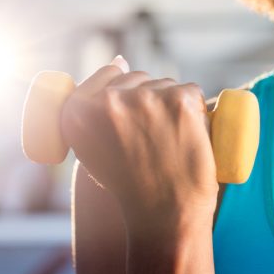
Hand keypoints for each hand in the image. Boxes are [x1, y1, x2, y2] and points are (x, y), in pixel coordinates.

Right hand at [59, 56, 217, 236]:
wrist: (165, 215)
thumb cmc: (131, 185)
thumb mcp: (94, 149)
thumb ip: (96, 109)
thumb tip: (121, 59)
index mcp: (77, 112)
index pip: (108, 72)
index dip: (123, 90)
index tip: (131, 114)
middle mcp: (108, 100)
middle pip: (138, 78)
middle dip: (149, 100)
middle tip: (153, 140)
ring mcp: (145, 98)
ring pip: (166, 85)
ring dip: (172, 105)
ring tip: (169, 143)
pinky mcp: (180, 100)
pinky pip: (192, 92)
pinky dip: (196, 111)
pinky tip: (189, 137)